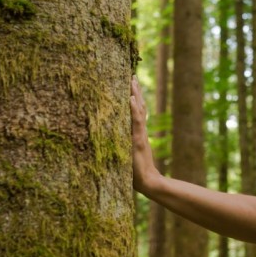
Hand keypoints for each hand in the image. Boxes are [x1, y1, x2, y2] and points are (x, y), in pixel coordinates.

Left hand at [130, 76, 157, 192]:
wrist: (147, 181)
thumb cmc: (135, 172)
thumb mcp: (126, 155)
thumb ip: (122, 147)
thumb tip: (108, 142)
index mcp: (138, 133)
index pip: (137, 112)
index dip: (135, 98)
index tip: (131, 85)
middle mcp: (140, 130)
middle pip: (139, 106)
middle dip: (136, 91)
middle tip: (132, 76)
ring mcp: (140, 134)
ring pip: (138, 110)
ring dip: (135, 94)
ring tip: (132, 80)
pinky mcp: (138, 139)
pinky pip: (136, 121)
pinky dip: (134, 108)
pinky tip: (131, 98)